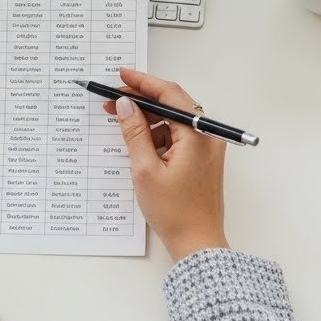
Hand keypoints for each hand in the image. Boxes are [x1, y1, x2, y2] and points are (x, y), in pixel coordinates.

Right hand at [106, 67, 228, 262]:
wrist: (197, 244)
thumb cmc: (175, 212)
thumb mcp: (145, 170)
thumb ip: (134, 133)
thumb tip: (124, 105)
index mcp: (198, 134)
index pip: (169, 94)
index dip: (142, 83)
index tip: (121, 76)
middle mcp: (207, 136)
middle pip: (173, 104)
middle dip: (141, 100)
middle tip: (113, 99)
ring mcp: (207, 148)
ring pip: (173, 120)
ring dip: (148, 119)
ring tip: (119, 121)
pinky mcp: (201, 159)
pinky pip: (178, 136)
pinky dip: (157, 135)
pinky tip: (137, 142)